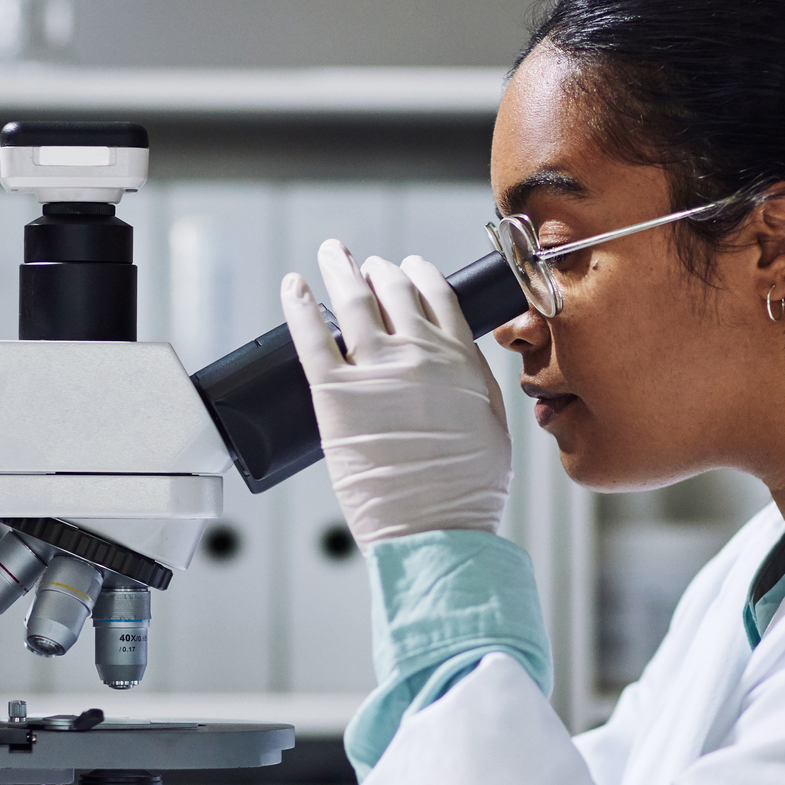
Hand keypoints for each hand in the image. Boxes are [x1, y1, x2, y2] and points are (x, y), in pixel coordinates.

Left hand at [280, 239, 510, 545]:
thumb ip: (473, 381)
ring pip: (352, 300)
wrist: (438, 529)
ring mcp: (374, 371)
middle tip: (366, 265)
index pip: (436, 294)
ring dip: (339, 268)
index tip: (408, 267)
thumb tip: (457, 355)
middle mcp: (418, 354)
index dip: (418, 273)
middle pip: (392, 289)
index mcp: (459, 359)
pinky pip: (311, 336)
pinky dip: (298, 304)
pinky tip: (292, 286)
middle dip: (378, 269)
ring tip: (331, 255)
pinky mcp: (335, 395)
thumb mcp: (491, 423)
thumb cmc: (468, 491)